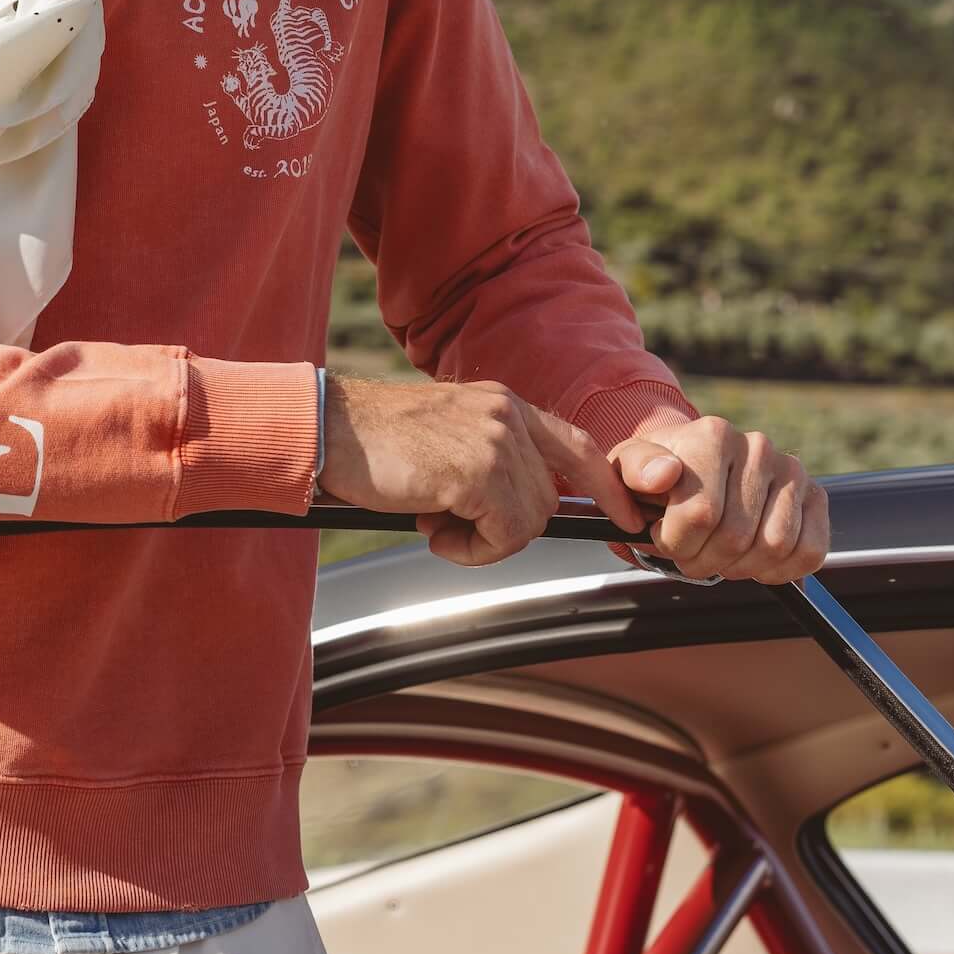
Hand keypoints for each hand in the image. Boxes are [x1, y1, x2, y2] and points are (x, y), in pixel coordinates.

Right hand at [320, 374, 647, 565]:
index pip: (575, 445)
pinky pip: (504, 536)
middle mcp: (507, 415)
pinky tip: (431, 528)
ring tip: (433, 520)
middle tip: (448, 522)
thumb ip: (487, 458)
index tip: (625, 517)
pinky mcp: (478, 472)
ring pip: (529, 521)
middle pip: (548, 498)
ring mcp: (495, 441)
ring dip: (483, 540)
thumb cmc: (373, 442)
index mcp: (502, 403)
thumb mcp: (446, 437)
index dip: (603, 486)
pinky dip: (471, 549)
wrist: (328, 430)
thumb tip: (514, 511)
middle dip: (506, 527)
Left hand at [612, 411, 828, 584]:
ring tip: (718, 555)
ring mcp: (792, 471)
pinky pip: (810, 552)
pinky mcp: (816, 497)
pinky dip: (780, 570)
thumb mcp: (627, 471)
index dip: (677, 544)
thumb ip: (635, 469)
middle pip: (736, 537)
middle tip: (691, 554)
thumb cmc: (656, 480)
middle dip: (705, 561)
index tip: (663, 538)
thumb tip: (663, 474)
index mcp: (713, 435)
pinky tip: (752, 561)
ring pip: (775, 547)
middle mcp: (758, 446)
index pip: (701, 514)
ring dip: (740, 568)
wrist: (690, 475)